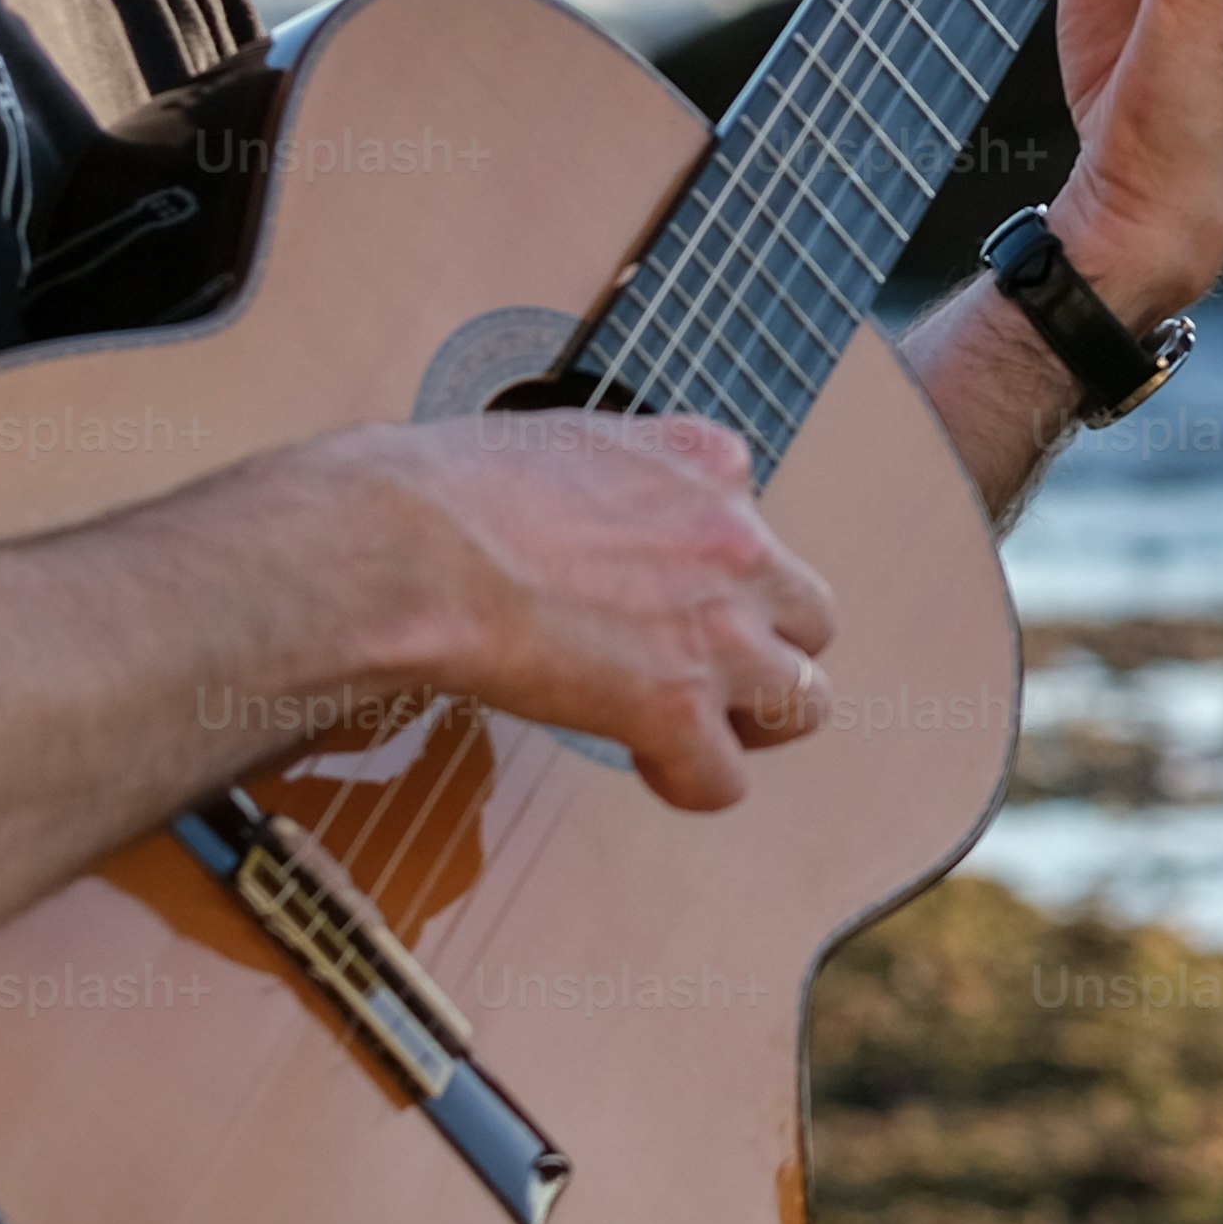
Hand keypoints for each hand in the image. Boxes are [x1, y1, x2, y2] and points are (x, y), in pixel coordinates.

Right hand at [333, 407, 841, 809]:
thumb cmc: (448, 488)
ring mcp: (718, 630)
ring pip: (803, 703)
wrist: (411, 545)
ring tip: (687, 729)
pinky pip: (725, 780)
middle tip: (697, 671)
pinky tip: (641, 762)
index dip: (710, 574)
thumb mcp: (567, 440)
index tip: (655, 595)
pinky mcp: (679, 708)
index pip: (757, 526)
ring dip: (749, 723)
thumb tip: (590, 515)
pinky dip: (687, 783)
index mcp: (709, 463)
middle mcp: (737, 542)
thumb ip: (619, 480)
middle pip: (812, 619)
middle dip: (764, 650)